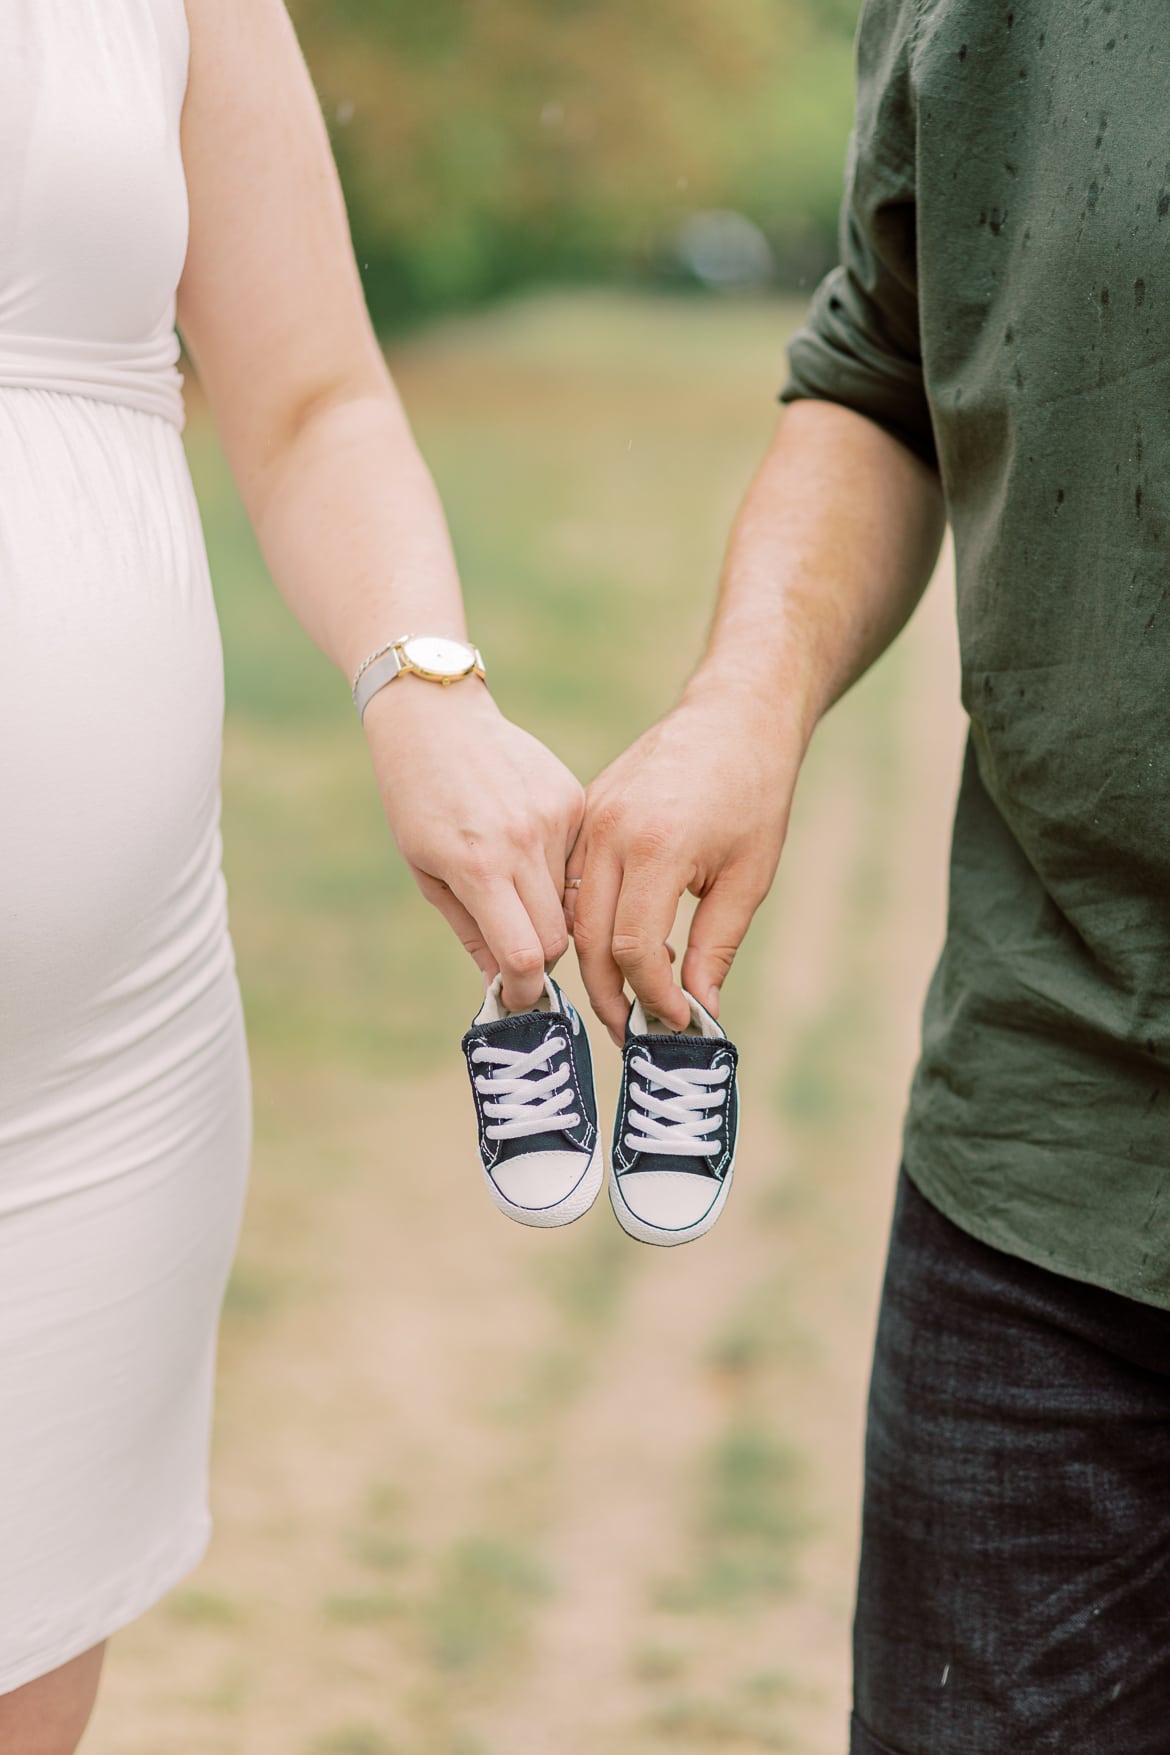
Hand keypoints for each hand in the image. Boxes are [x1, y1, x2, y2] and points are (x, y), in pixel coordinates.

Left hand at [362, 678, 584, 1009]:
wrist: (438, 717)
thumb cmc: (417, 798)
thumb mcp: (427, 872)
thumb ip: (471, 931)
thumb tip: (501, 986)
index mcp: (478, 866)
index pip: (525, 954)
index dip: (525, 988)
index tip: (518, 995)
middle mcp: (523, 842)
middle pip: (556, 936)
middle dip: (538, 957)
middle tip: (517, 954)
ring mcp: (554, 817)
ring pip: (572, 901)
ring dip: (548, 912)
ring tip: (515, 889)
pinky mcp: (573, 797)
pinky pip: (577, 859)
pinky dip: (557, 869)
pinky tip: (527, 845)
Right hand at [567, 684, 802, 1043]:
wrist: (733, 716)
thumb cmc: (754, 791)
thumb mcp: (749, 875)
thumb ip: (718, 945)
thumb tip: (698, 1008)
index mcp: (656, 847)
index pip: (633, 947)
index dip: (652, 995)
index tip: (675, 1021)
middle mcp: (609, 832)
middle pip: (588, 938)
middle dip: (610, 994)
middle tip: (633, 1032)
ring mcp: (589, 819)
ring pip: (571, 914)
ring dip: (594, 964)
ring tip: (625, 1000)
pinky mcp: (584, 812)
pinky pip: (571, 883)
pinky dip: (588, 923)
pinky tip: (623, 945)